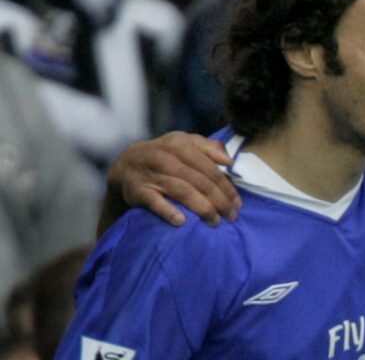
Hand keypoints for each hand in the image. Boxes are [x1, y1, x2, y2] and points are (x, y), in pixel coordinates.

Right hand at [107, 132, 238, 226]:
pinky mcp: (137, 190)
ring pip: (182, 191)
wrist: (127, 163)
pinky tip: (182, 222)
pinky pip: (154, 202)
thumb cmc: (166, 154)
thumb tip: (230, 161)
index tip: (238, 203)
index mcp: (179, 145)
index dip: (226, 186)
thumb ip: (210, 148)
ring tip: (215, 222)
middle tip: (231, 216)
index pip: (209, 168)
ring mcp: (150, 175)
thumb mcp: (186, 143)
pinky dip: (168, 211)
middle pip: (199, 181)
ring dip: (202, 208)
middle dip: (219, 201)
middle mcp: (165, 158)